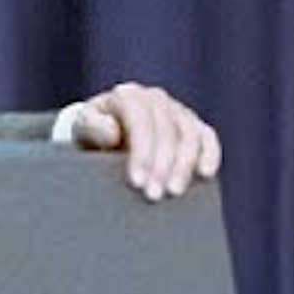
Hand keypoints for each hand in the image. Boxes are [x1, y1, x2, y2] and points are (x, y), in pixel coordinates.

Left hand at [66, 81, 220, 199]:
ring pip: (189, 135)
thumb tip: (113, 133)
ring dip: (184, 166)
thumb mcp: (83, 132)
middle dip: (161, 165)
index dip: (141, 152)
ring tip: (174, 193)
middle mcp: (155, 99)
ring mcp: (177, 111)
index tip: (137, 181)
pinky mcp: (194, 126)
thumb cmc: (94, 138)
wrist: (108, 138)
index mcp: (127, 97)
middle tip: (153, 196)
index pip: (140, 121)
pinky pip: (207, 137)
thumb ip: (92, 128)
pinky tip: (205, 175)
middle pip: (166, 130)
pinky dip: (210, 154)